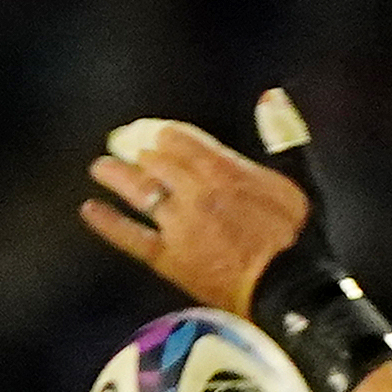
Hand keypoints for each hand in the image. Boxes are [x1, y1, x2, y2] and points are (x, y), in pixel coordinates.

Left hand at [79, 118, 309, 315]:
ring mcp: (181, 225)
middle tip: (121, 144)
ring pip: (140, 191)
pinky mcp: (170, 259)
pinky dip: (109, 223)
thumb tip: (270, 97)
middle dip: (135, 149)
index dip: (161, 133)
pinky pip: (132, 237)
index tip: (150, 131)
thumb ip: (282, 137)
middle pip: (156, 160)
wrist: (291, 294)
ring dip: (116, 175)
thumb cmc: (301, 242)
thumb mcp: (297, 181)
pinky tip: (89, 210)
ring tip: (99, 167)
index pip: (182, 139)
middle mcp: (197, 192)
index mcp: (227, 170)